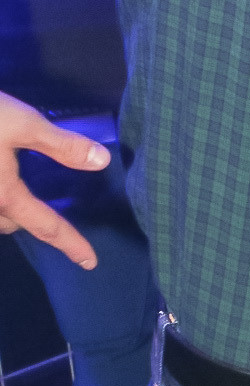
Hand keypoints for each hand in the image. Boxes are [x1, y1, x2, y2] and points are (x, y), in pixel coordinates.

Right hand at [0, 93, 111, 268]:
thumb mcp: (25, 124)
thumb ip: (62, 146)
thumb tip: (102, 162)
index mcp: (4, 195)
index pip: (46, 226)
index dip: (71, 243)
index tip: (90, 261)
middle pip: (12, 222)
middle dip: (31, 219)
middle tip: (51, 209)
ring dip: (7, 210)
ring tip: (20, 193)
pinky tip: (1, 176)